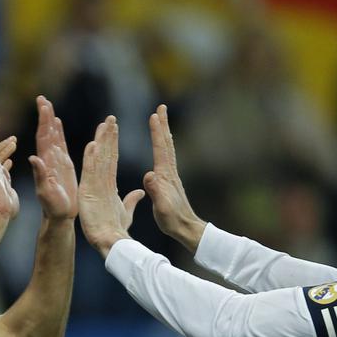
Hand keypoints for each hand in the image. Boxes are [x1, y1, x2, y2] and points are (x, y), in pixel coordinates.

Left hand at [28, 95, 77, 220]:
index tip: (42, 104)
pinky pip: (60, 145)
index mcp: (43, 162)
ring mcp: (55, 161)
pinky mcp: (63, 165)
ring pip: (53, 136)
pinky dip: (59, 132)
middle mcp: (48, 159)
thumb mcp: (45, 191)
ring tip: (48, 105)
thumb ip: (40, 175)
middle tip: (42, 98)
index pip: (43, 136)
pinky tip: (57, 123)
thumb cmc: (52, 207)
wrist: (59, 216)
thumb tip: (33, 158)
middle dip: (45, 115)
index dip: (43, 120)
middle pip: (46, 132)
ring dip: (50, 120)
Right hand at [77, 116, 144, 257]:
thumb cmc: (116, 229)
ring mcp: (94, 187)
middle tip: (110, 119)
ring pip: (98, 160)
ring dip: (100, 142)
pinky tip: (92, 144)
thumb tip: (140, 192)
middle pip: (104, 155)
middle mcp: (100, 183)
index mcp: (108, 186)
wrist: (111, 241)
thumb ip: (131, 200)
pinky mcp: (89, 193)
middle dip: (107, 137)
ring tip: (103, 125)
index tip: (114, 128)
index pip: (112, 160)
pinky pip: (90, 173)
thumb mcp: (126, 212)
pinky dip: (91, 158)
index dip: (112, 144)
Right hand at [143, 105, 205, 252]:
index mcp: (165, 177)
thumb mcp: (162, 208)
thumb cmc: (173, 221)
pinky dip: (164, 147)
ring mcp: (171, 177)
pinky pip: (166, 158)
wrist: (186, 229)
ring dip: (164, 133)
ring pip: (167, 149)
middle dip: (163, 125)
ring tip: (161, 121)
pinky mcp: (171, 182)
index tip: (154, 115)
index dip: (157, 132)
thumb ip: (156, 192)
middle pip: (166, 144)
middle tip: (161, 107)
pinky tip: (162, 148)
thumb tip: (149, 175)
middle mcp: (170, 173)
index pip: (161, 149)